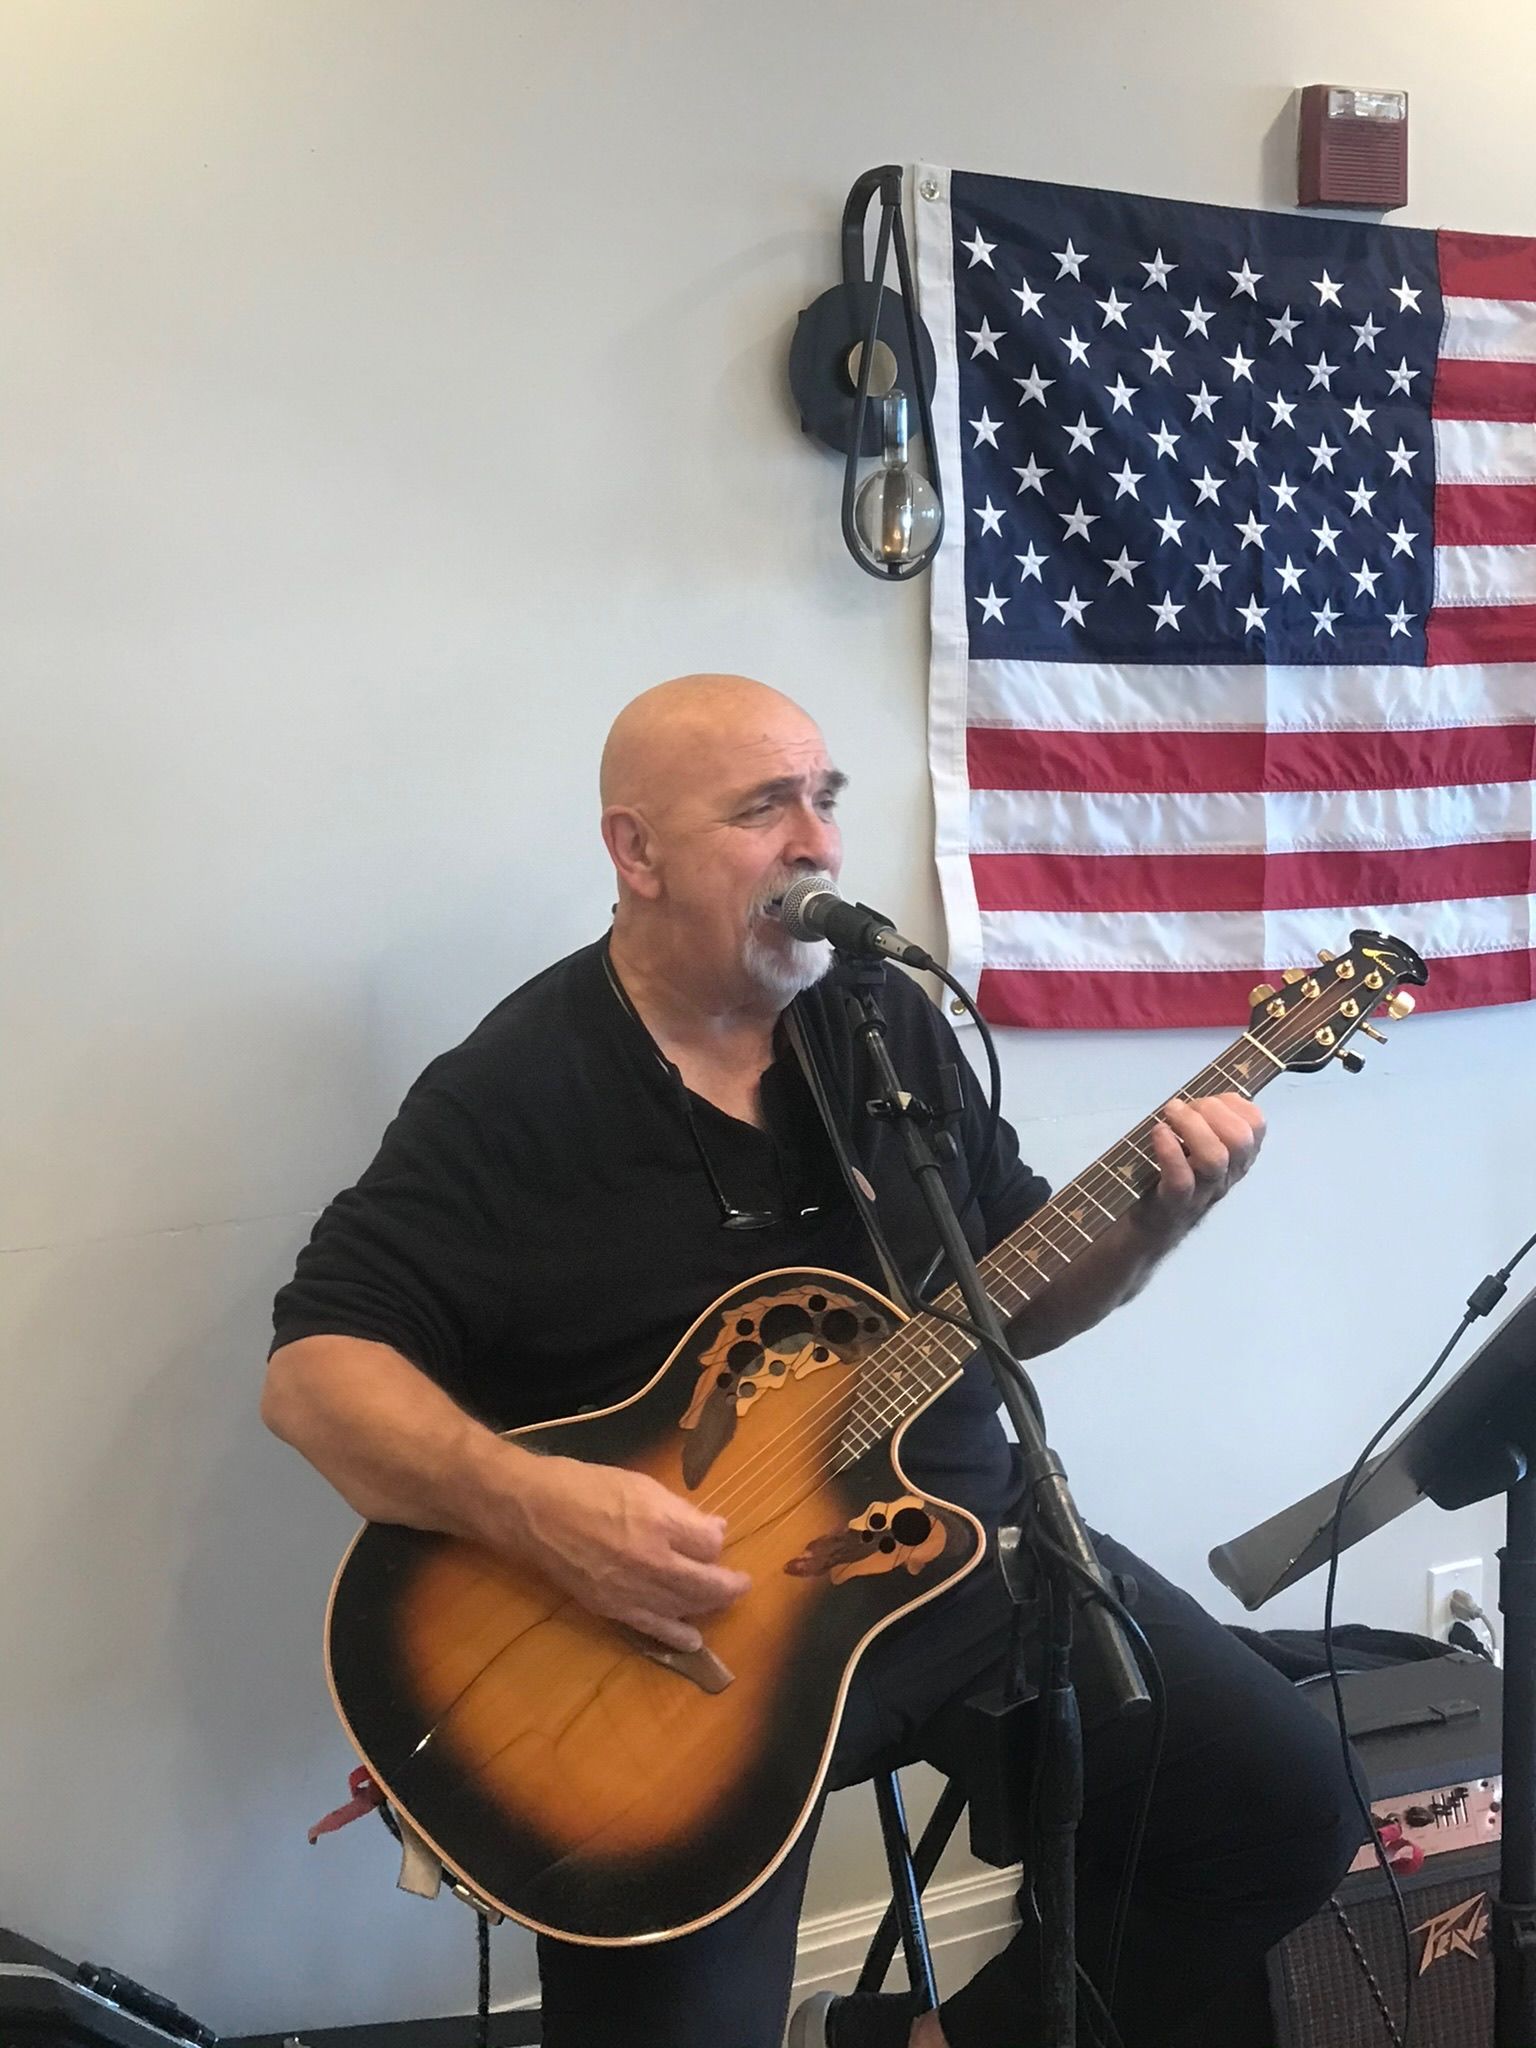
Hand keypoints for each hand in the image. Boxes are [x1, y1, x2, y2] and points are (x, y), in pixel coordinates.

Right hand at [505, 1453, 750, 1653]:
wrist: (535, 1512)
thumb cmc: (587, 1487)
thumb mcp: (641, 1484)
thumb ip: (680, 1510)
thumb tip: (714, 1527)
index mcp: (659, 1522)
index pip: (709, 1543)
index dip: (716, 1540)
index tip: (714, 1535)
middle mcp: (651, 1561)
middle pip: (705, 1582)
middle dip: (730, 1584)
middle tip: (742, 1582)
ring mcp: (631, 1589)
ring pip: (684, 1606)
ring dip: (708, 1605)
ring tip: (722, 1601)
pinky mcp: (612, 1608)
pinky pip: (653, 1627)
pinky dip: (677, 1635)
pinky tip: (694, 1639)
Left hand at [1140, 1092, 1264, 1241]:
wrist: (1148, 1229)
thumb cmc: (1171, 1176)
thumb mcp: (1197, 1146)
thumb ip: (1207, 1122)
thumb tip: (1206, 1099)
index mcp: (1238, 1158)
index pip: (1257, 1125)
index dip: (1233, 1102)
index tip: (1207, 1099)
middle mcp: (1227, 1175)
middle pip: (1240, 1140)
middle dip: (1212, 1111)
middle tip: (1182, 1108)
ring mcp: (1203, 1192)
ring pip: (1215, 1158)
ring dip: (1191, 1125)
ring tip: (1169, 1114)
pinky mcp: (1175, 1204)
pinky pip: (1181, 1178)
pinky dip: (1170, 1150)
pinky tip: (1159, 1132)